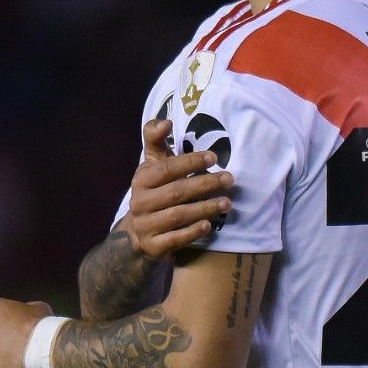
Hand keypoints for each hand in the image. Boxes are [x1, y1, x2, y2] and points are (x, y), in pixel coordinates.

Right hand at [126, 119, 233, 258]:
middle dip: (204, 184)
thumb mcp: (152, 166)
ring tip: (227, 203)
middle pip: (175, 192)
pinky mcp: (152, 246)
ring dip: (204, 208)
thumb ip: (156, 141)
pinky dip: (192, 232)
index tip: (214, 157)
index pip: (166, 169)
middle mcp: (139, 202)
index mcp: (141, 180)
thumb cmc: (154, 191)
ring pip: (177, 216)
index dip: (189, 162)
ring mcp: (145, 225)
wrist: (138, 233)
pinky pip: (174, 239)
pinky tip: (209, 225)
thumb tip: (165, 121)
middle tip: (229, 179)